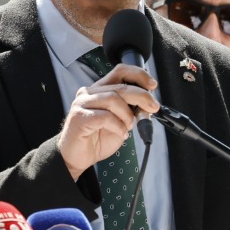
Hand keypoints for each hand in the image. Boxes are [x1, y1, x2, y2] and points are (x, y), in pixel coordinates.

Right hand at [56, 63, 158, 180]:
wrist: (76, 158)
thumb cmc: (96, 139)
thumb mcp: (120, 122)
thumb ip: (131, 110)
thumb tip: (148, 104)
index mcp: (99, 90)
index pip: (120, 71)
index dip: (138, 75)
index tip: (152, 85)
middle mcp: (89, 93)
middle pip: (120, 86)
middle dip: (142, 96)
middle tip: (153, 107)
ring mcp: (82, 104)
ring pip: (114, 99)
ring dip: (127, 115)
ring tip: (128, 127)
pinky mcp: (79, 117)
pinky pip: (105, 117)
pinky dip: (118, 126)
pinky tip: (120, 134)